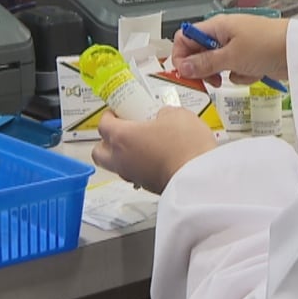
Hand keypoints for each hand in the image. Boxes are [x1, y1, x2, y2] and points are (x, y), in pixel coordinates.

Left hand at [91, 108, 215, 192]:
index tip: (116, 112)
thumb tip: (164, 117)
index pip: (103, 125)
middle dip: (106, 141)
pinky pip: (135, 175)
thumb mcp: (177, 115)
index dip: (108, 116)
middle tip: (122, 130)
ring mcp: (133, 175)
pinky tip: (156, 158)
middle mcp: (121, 159)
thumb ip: (164, 113)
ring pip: (116, 166)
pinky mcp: (147, 186)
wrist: (198, 176)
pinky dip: (140, 166)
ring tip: (142, 144)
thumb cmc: (184, 146)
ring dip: (123, 155)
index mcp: (122, 137)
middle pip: (99, 151)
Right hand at [172, 14, 289, 86]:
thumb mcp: (231, 56)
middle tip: (211, 80)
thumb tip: (182, 67)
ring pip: (217, 65)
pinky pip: (235, 71)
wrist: (297, 51)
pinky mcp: (249, 59)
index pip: (186, 37)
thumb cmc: (266, 44)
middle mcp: (224, 35)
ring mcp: (237, 47)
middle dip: (204, 69)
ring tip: (238, 72)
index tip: (185, 73)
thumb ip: (204, 63)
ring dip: (225, 73)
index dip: (181, 55)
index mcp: (217, 26)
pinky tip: (254, 73)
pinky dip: (242, 75)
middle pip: (200, 53)